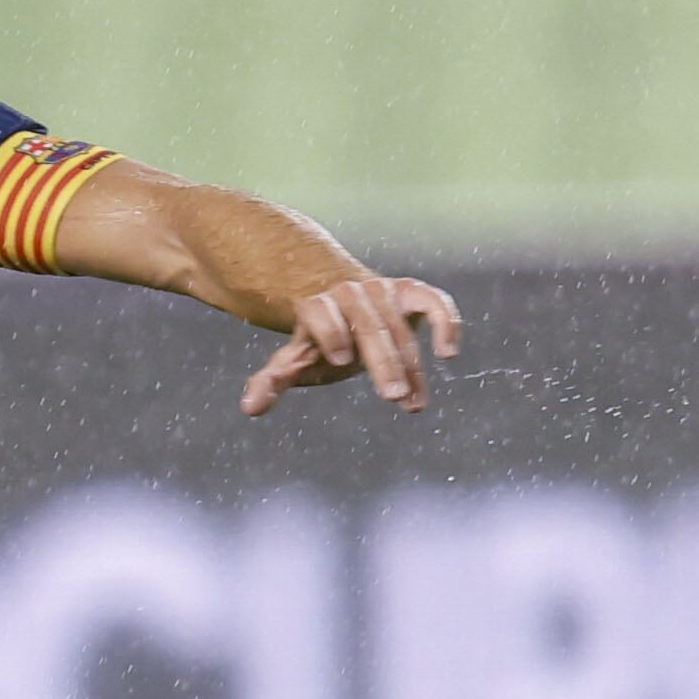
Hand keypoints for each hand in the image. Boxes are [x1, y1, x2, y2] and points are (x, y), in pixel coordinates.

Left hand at [241, 275, 463, 415]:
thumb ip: (275, 379)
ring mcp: (383, 291)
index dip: (330, 331)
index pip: (320, 312)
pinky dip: (446, 321)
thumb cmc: (320, 343)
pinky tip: (448, 353)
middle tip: (394, 397)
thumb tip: (250, 407)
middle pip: (366, 323)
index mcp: (317, 306)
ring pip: (399, 327)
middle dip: (382, 359)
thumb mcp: (297, 361)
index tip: (340, 360)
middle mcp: (350, 294)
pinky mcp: (412, 294)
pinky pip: (434, 302)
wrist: (346, 307)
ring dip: (411, 366)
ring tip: (413, 404)